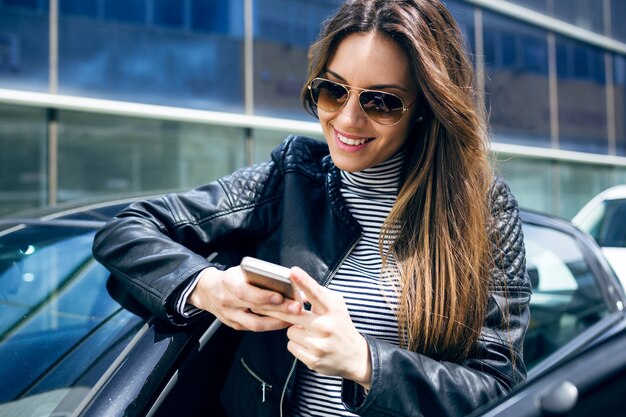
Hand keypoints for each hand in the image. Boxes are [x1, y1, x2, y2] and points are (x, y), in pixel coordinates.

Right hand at [189, 266, 297, 331]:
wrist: (208, 290)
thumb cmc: (230, 278)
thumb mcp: (241, 271)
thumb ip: (259, 275)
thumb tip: (286, 280)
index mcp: (228, 283)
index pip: (246, 291)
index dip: (263, 295)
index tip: (281, 296)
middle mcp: (228, 301)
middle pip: (255, 308)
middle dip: (278, 309)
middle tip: (297, 308)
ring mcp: (230, 316)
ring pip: (255, 324)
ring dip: (277, 322)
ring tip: (294, 317)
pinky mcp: (234, 325)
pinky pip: (254, 327)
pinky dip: (270, 325)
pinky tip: (283, 321)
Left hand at [255, 267, 371, 388]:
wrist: (355, 356)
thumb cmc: (340, 325)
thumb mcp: (335, 306)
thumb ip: (317, 295)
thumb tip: (295, 292)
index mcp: (333, 309)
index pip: (316, 292)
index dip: (304, 281)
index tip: (292, 271)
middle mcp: (327, 325)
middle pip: (293, 313)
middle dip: (280, 310)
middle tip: (263, 305)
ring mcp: (319, 344)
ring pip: (290, 331)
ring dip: (296, 331)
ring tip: (310, 333)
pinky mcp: (313, 359)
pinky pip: (291, 345)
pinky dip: (297, 344)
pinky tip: (309, 345)